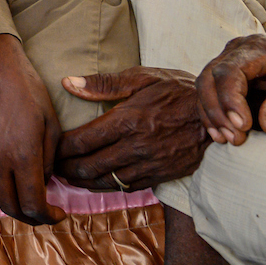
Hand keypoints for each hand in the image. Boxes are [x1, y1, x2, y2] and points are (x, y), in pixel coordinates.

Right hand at [0, 34, 65, 224]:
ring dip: (9, 198)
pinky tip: (6, 168)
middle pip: (8, 206)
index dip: (47, 217)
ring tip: (23, 190)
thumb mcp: (52, 125)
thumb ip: (49, 160)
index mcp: (22, 155)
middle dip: (28, 216)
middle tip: (42, 211)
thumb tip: (44, 182)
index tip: (57, 214)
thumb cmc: (29, 90)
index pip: (32, 204)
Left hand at [56, 67, 208, 190]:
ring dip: (82, 182)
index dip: (60, 148)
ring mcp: (150, 164)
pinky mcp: (162, 175)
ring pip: (106, 181)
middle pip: (89, 166)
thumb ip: (102, 83)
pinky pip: (127, 187)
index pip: (82, 141)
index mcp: (127, 120)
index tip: (49, 148)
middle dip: (65, 169)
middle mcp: (136, 147)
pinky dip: (107, 187)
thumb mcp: (141, 77)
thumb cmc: (175, 90)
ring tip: (67, 177)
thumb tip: (67, 82)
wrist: (216, 113)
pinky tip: (95, 182)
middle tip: (51, 167)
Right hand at [196, 34, 265, 144]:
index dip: (230, 100)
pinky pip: (209, 92)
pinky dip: (212, 114)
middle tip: (233, 137)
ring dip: (212, 116)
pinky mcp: (227, 73)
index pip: (228, 72)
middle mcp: (236, 51)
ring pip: (204, 86)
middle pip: (209, 78)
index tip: (242, 126)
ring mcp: (228, 60)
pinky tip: (219, 134)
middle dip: (217, 111)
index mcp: (256, 49)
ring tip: (226, 139)